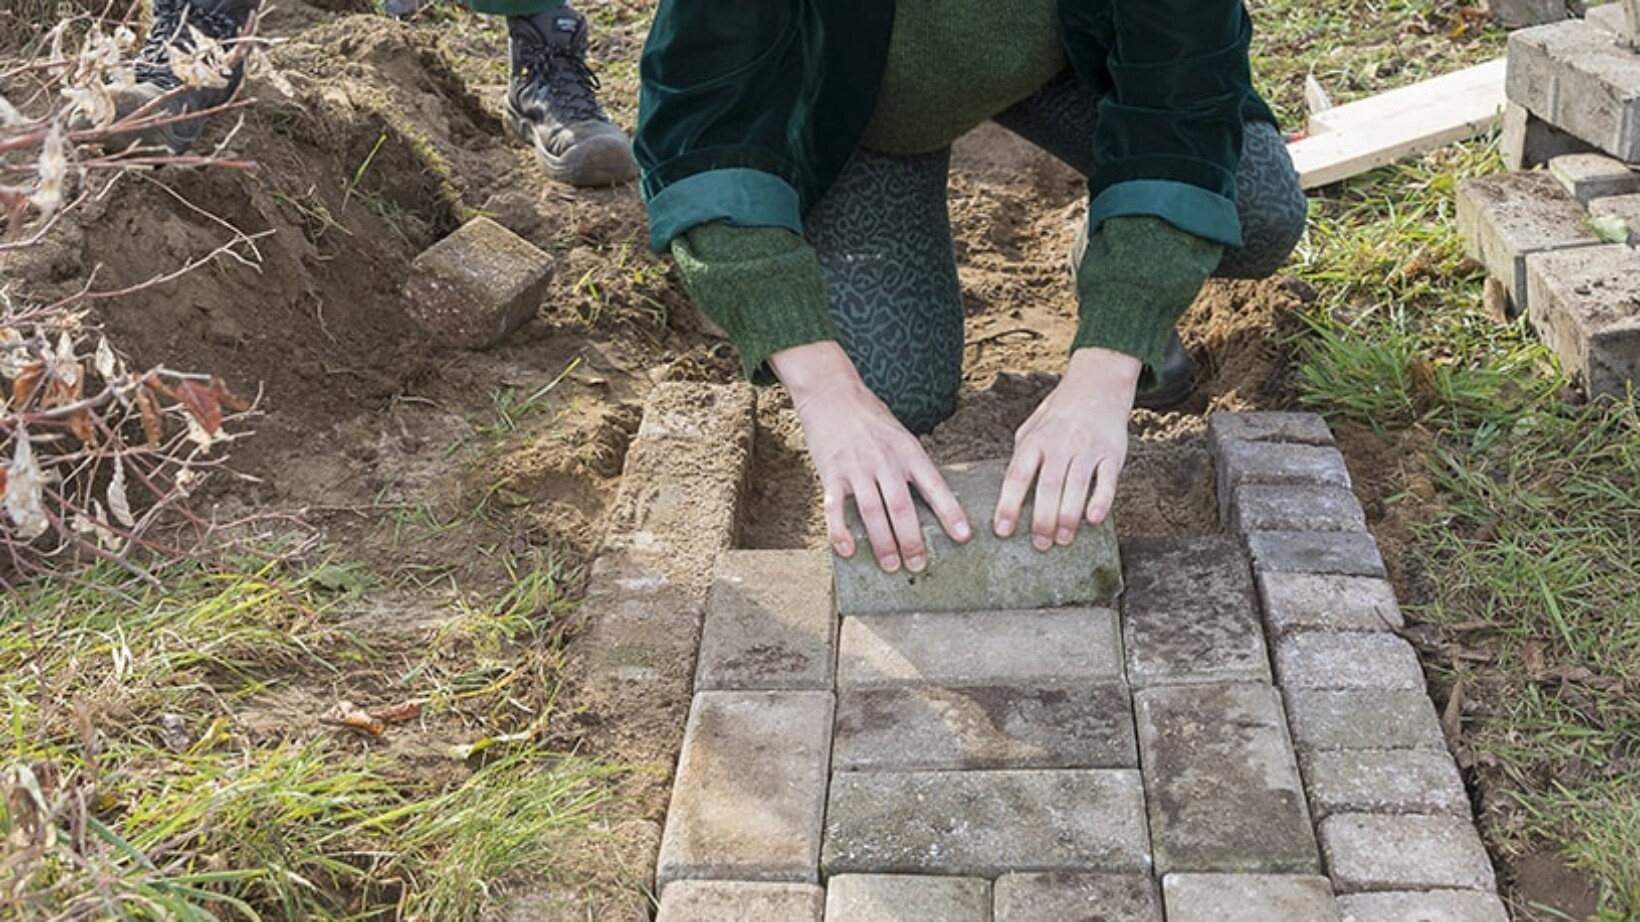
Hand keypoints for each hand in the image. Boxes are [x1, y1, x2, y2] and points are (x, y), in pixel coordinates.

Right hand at [769, 341, 970, 572]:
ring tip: (890, 566)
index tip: (963, 537)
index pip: (934, 486)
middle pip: (901, 506)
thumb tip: (933, 503)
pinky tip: (847, 550)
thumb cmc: (871, 419)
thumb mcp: (900, 436)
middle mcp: (884, 460)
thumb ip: (913, 467)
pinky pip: (834, 507)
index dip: (950, 513)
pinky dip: (840, 531)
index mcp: (908, 451)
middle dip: (912, 540)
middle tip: (919, 565)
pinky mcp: (831, 473)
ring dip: (882, 543)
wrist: (832, 394)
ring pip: (872, 511)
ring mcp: (856, 467)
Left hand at [994, 346, 1139, 547]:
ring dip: (1068, 518)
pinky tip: (1093, 520)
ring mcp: (1087, 448)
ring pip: (1076, 487)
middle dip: (1043, 520)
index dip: (1008, 505)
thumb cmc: (1059, 414)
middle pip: (1048, 487)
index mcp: (1035, 441)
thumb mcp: (1032, 428)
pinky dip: (1101, 501)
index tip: (1003, 531)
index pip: (1017, 476)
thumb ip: (1022, 458)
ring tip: (1062, 540)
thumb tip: (1009, 493)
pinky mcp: (1112, 453)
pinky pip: (1107, 481)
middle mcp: (1060, 444)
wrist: (1098, 385)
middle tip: (1040, 544)